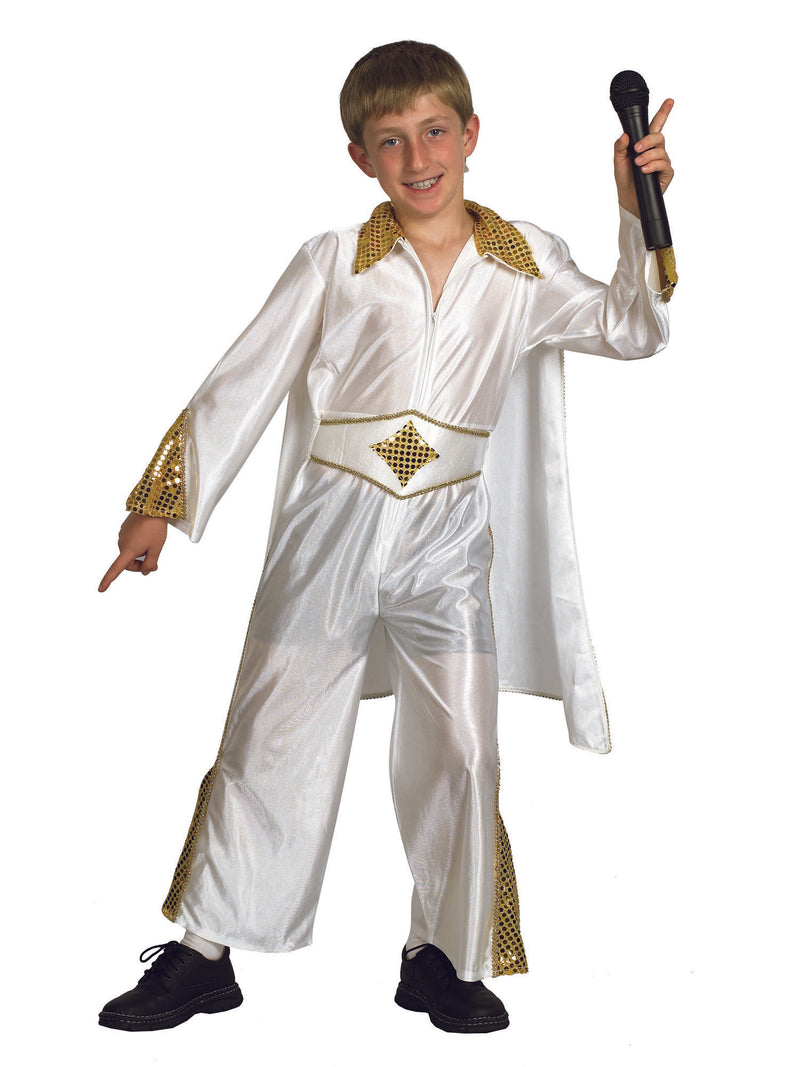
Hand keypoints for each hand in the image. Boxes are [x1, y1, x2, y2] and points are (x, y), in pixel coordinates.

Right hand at [98, 513, 168, 591]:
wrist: (152, 506)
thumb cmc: (155, 528)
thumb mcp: (156, 549)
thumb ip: (150, 564)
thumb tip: (144, 572)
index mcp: (128, 550)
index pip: (116, 569)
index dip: (108, 580)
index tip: (100, 590)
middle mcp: (121, 544)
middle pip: (129, 563)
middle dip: (140, 565)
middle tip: (155, 563)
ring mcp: (122, 536)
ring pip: (130, 553)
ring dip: (140, 554)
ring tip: (153, 544)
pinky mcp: (124, 530)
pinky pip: (131, 543)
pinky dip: (138, 545)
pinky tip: (148, 537)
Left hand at [614, 98, 673, 217]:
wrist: (629, 199)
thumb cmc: (625, 179)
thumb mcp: (618, 161)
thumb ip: (620, 147)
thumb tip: (624, 135)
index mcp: (645, 144)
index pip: (656, 125)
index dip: (663, 112)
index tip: (669, 101)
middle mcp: (656, 151)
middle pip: (659, 136)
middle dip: (648, 140)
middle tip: (636, 149)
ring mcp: (663, 161)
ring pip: (661, 151)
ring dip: (648, 156)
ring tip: (638, 164)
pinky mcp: (666, 173)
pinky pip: (664, 164)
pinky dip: (653, 166)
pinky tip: (645, 171)